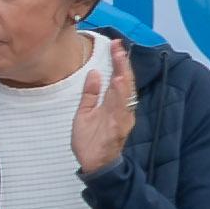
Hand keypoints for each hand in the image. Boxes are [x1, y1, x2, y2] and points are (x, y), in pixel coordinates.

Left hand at [70, 38, 135, 174]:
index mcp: (113, 103)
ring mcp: (120, 120)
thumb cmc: (91, 139)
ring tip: (120, 66)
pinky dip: (120, 101)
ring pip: (124, 97)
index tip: (116, 45)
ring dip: (123, 81)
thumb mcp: (85, 112)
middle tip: (119, 48)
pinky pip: (120, 114)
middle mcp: (121, 109)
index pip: (118, 78)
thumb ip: (90, 94)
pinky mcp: (116, 131)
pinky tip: (117, 88)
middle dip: (122, 66)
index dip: (118, 62)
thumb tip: (94, 73)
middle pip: (124, 84)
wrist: (93, 163)